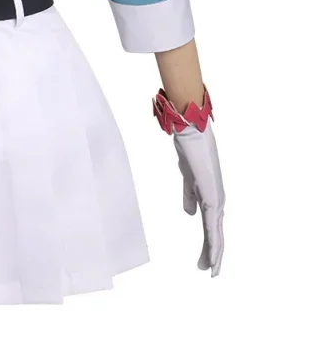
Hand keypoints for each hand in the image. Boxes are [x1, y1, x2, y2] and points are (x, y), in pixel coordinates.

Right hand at [172, 121, 224, 275]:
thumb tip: (190, 215)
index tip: (206, 259)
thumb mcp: (187, 177)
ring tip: (211, 271)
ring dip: (215, 253)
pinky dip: (212, 240)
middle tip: (209, 272)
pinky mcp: (211, 195)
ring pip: (216, 232)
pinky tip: (213, 252)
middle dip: (214, 253)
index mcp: (209, 194)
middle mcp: (216, 198)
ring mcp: (216, 197)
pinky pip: (212, 223)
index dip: (209, 242)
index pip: (211, 224)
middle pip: (216, 232)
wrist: (191, 131)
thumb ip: (189, 195)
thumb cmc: (190, 149)